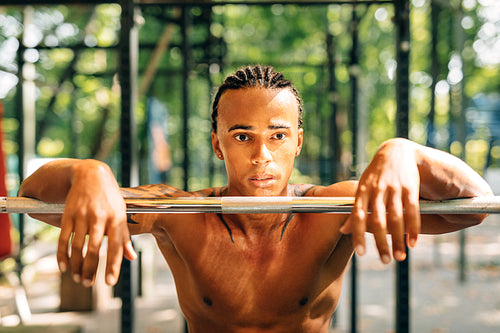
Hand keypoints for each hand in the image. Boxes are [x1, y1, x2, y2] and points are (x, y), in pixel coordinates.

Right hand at [57, 160, 136, 286]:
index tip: (110, 282)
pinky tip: (64, 267)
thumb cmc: (110, 198)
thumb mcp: (121, 213)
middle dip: (91, 269)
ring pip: (78, 246)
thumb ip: (125, 236)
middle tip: (88, 284)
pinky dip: (62, 254)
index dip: (113, 265)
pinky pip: (64, 238)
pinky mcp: (68, 214)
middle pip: (94, 249)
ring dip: (77, 265)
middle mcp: (100, 218)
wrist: (91, 174)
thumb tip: (131, 258)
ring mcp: (83, 216)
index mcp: (117, 218)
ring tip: (78, 278)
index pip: (115, 246)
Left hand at [340, 138, 420, 262]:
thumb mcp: (362, 190)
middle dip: (381, 243)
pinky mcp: (410, 188)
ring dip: (398, 240)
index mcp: (362, 192)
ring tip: (399, 257)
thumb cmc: (375, 176)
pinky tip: (413, 243)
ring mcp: (394, 188)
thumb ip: (354, 211)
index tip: (361, 254)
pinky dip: (413, 229)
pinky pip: (412, 211)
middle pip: (378, 221)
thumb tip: (342, 231)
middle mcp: (377, 190)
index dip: (359, 235)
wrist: (396, 151)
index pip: (358, 216)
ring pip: (396, 218)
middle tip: (385, 261)